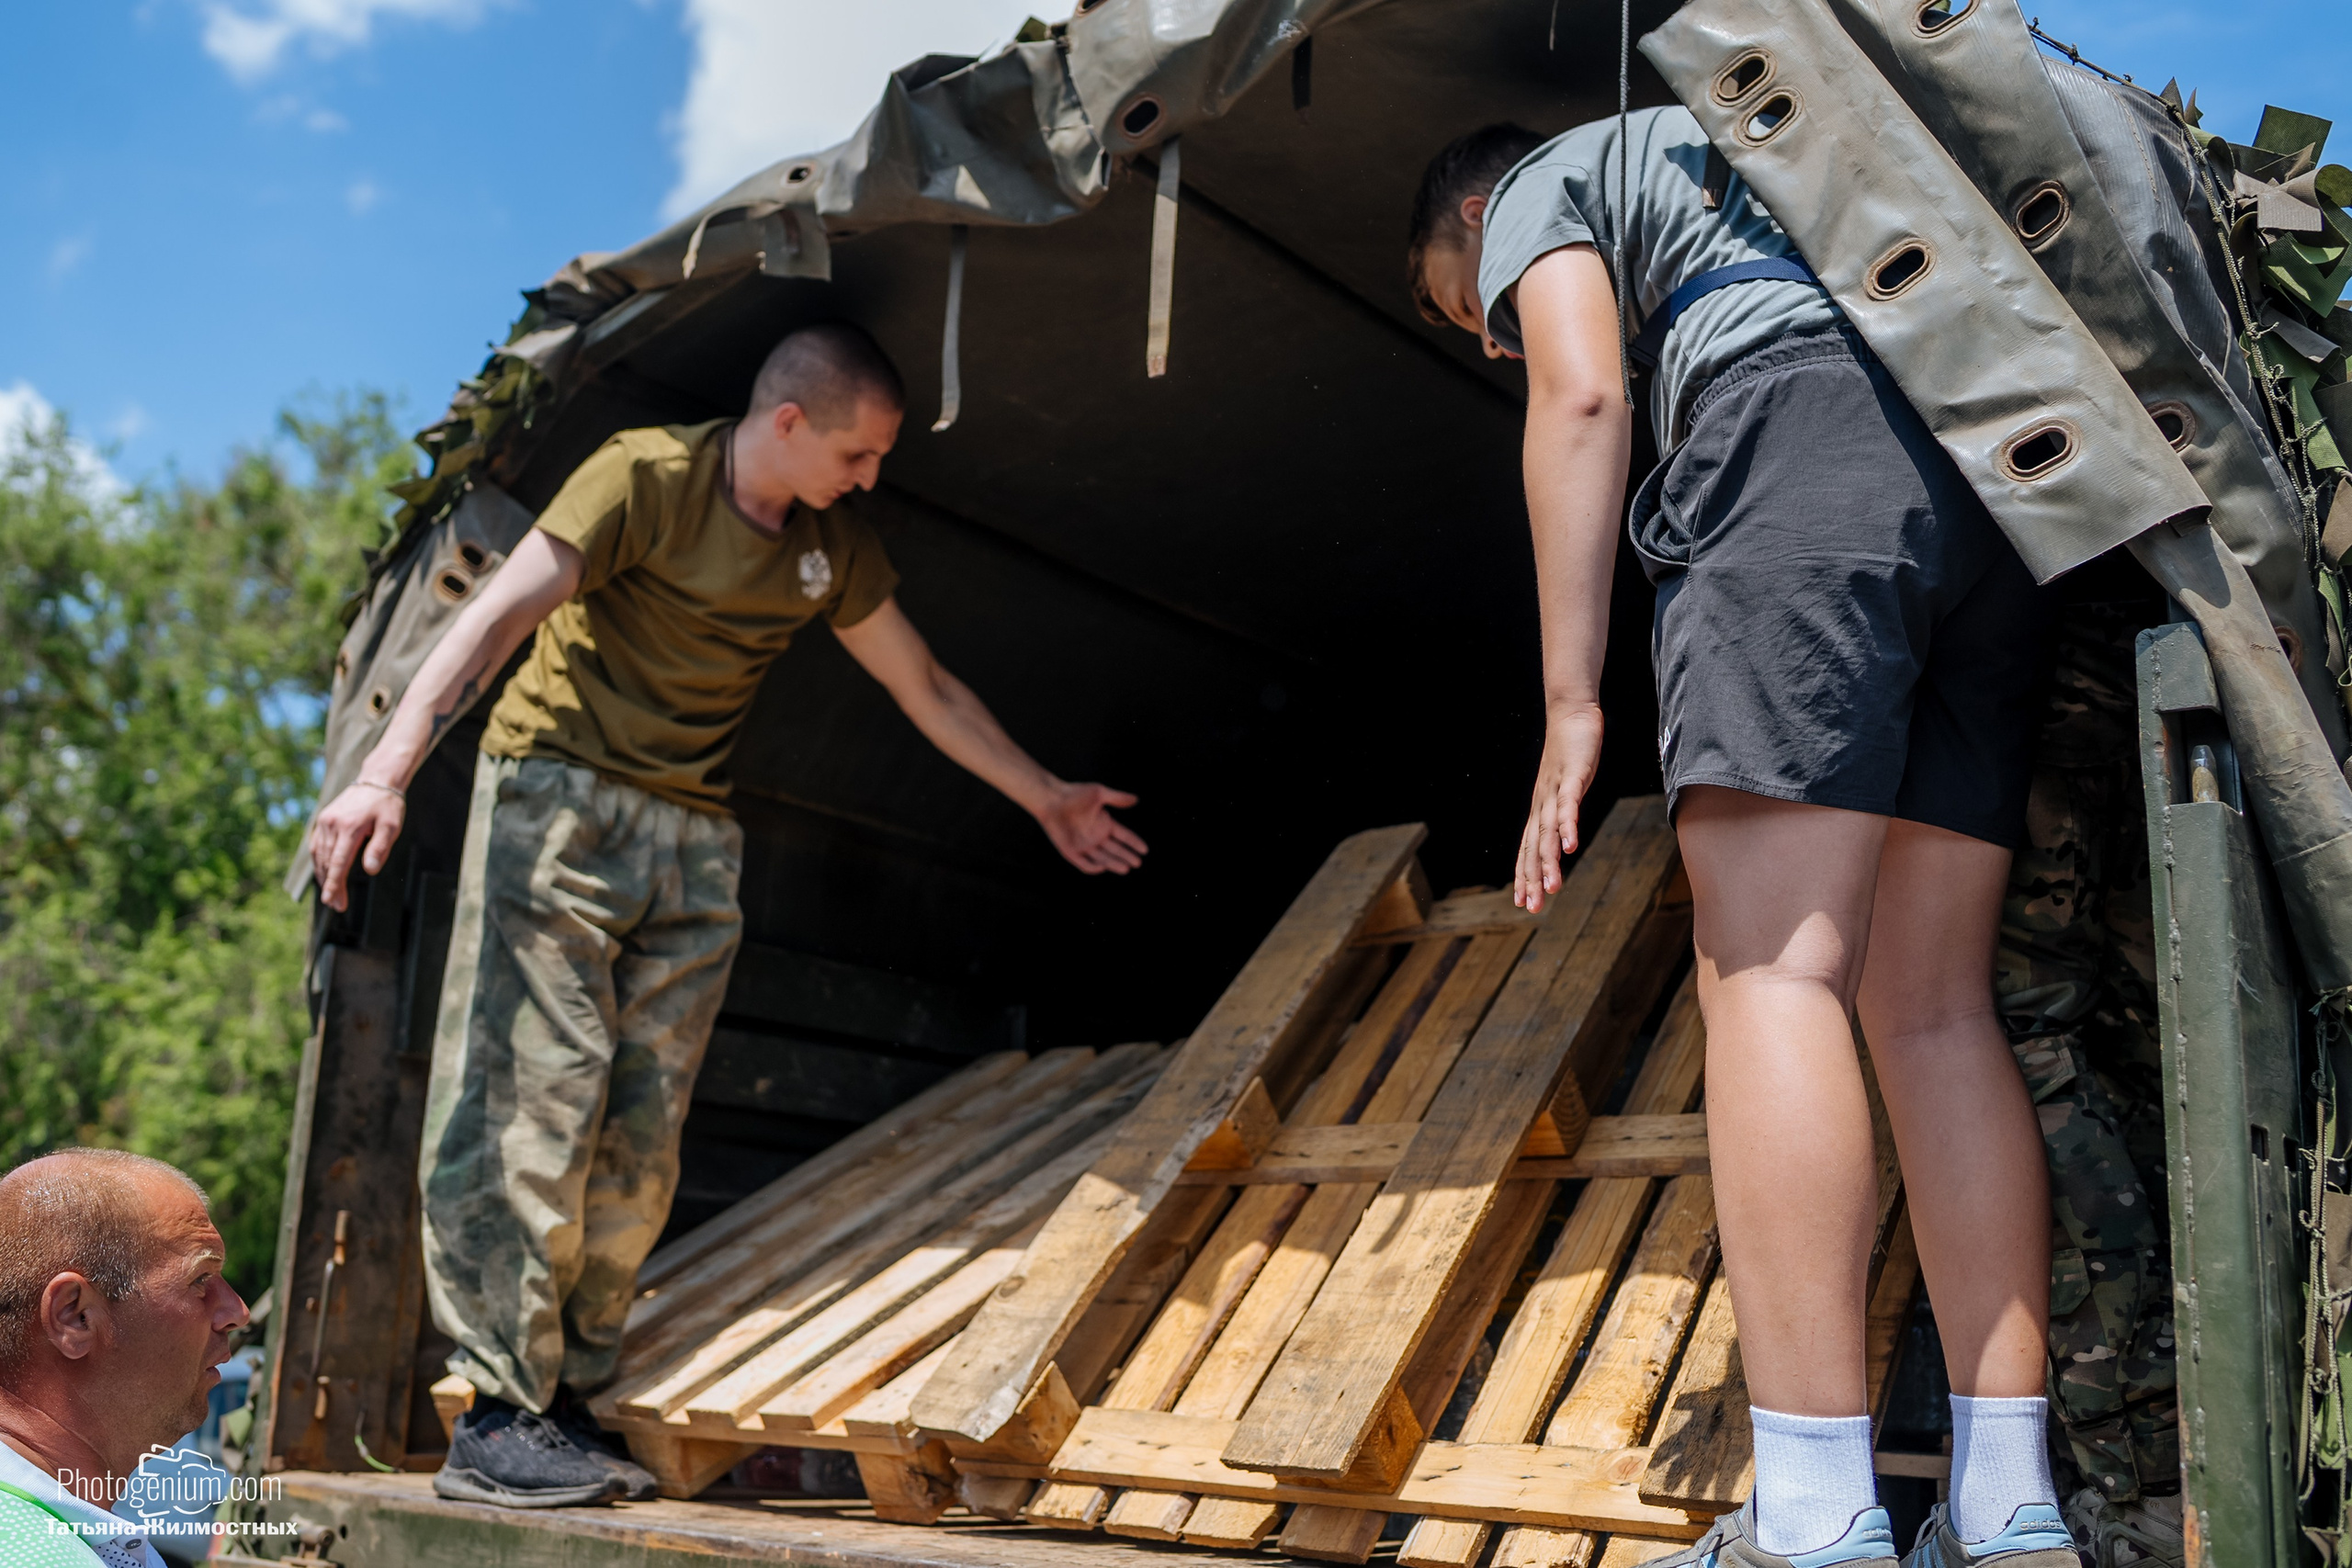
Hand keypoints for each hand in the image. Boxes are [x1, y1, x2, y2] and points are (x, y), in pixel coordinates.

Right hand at [310, 780, 407, 911]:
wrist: (377, 780)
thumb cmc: (387, 805)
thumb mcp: (391, 826)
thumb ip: (380, 848)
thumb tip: (370, 871)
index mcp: (349, 828)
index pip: (339, 863)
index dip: (335, 884)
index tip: (333, 902)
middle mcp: (332, 825)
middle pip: (327, 862)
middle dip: (331, 886)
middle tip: (336, 906)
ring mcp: (325, 821)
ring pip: (318, 855)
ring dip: (323, 877)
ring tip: (331, 895)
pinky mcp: (323, 819)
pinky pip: (316, 845)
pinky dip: (319, 862)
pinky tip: (325, 874)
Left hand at [1037, 782, 1148, 874]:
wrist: (1051, 799)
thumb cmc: (1074, 793)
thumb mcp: (1099, 793)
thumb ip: (1118, 798)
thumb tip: (1136, 799)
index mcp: (1104, 823)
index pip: (1123, 836)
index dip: (1134, 843)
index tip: (1145, 849)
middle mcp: (1096, 836)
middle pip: (1115, 850)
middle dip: (1127, 857)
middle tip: (1138, 863)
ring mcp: (1084, 845)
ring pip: (1103, 858)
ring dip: (1114, 864)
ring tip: (1126, 868)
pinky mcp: (1071, 852)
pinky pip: (1084, 864)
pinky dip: (1093, 867)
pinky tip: (1103, 867)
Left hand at [1515, 703, 1604, 912]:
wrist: (1571, 715)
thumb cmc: (1569, 754)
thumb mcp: (1565, 789)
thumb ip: (1562, 812)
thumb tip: (1562, 836)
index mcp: (1540, 810)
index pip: (1528, 849)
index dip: (1524, 876)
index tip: (1522, 903)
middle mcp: (1542, 804)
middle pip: (1534, 847)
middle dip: (1532, 879)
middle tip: (1531, 908)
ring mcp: (1555, 791)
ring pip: (1548, 832)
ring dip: (1549, 861)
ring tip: (1552, 888)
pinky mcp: (1572, 777)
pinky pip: (1569, 805)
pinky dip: (1568, 826)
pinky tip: (1571, 846)